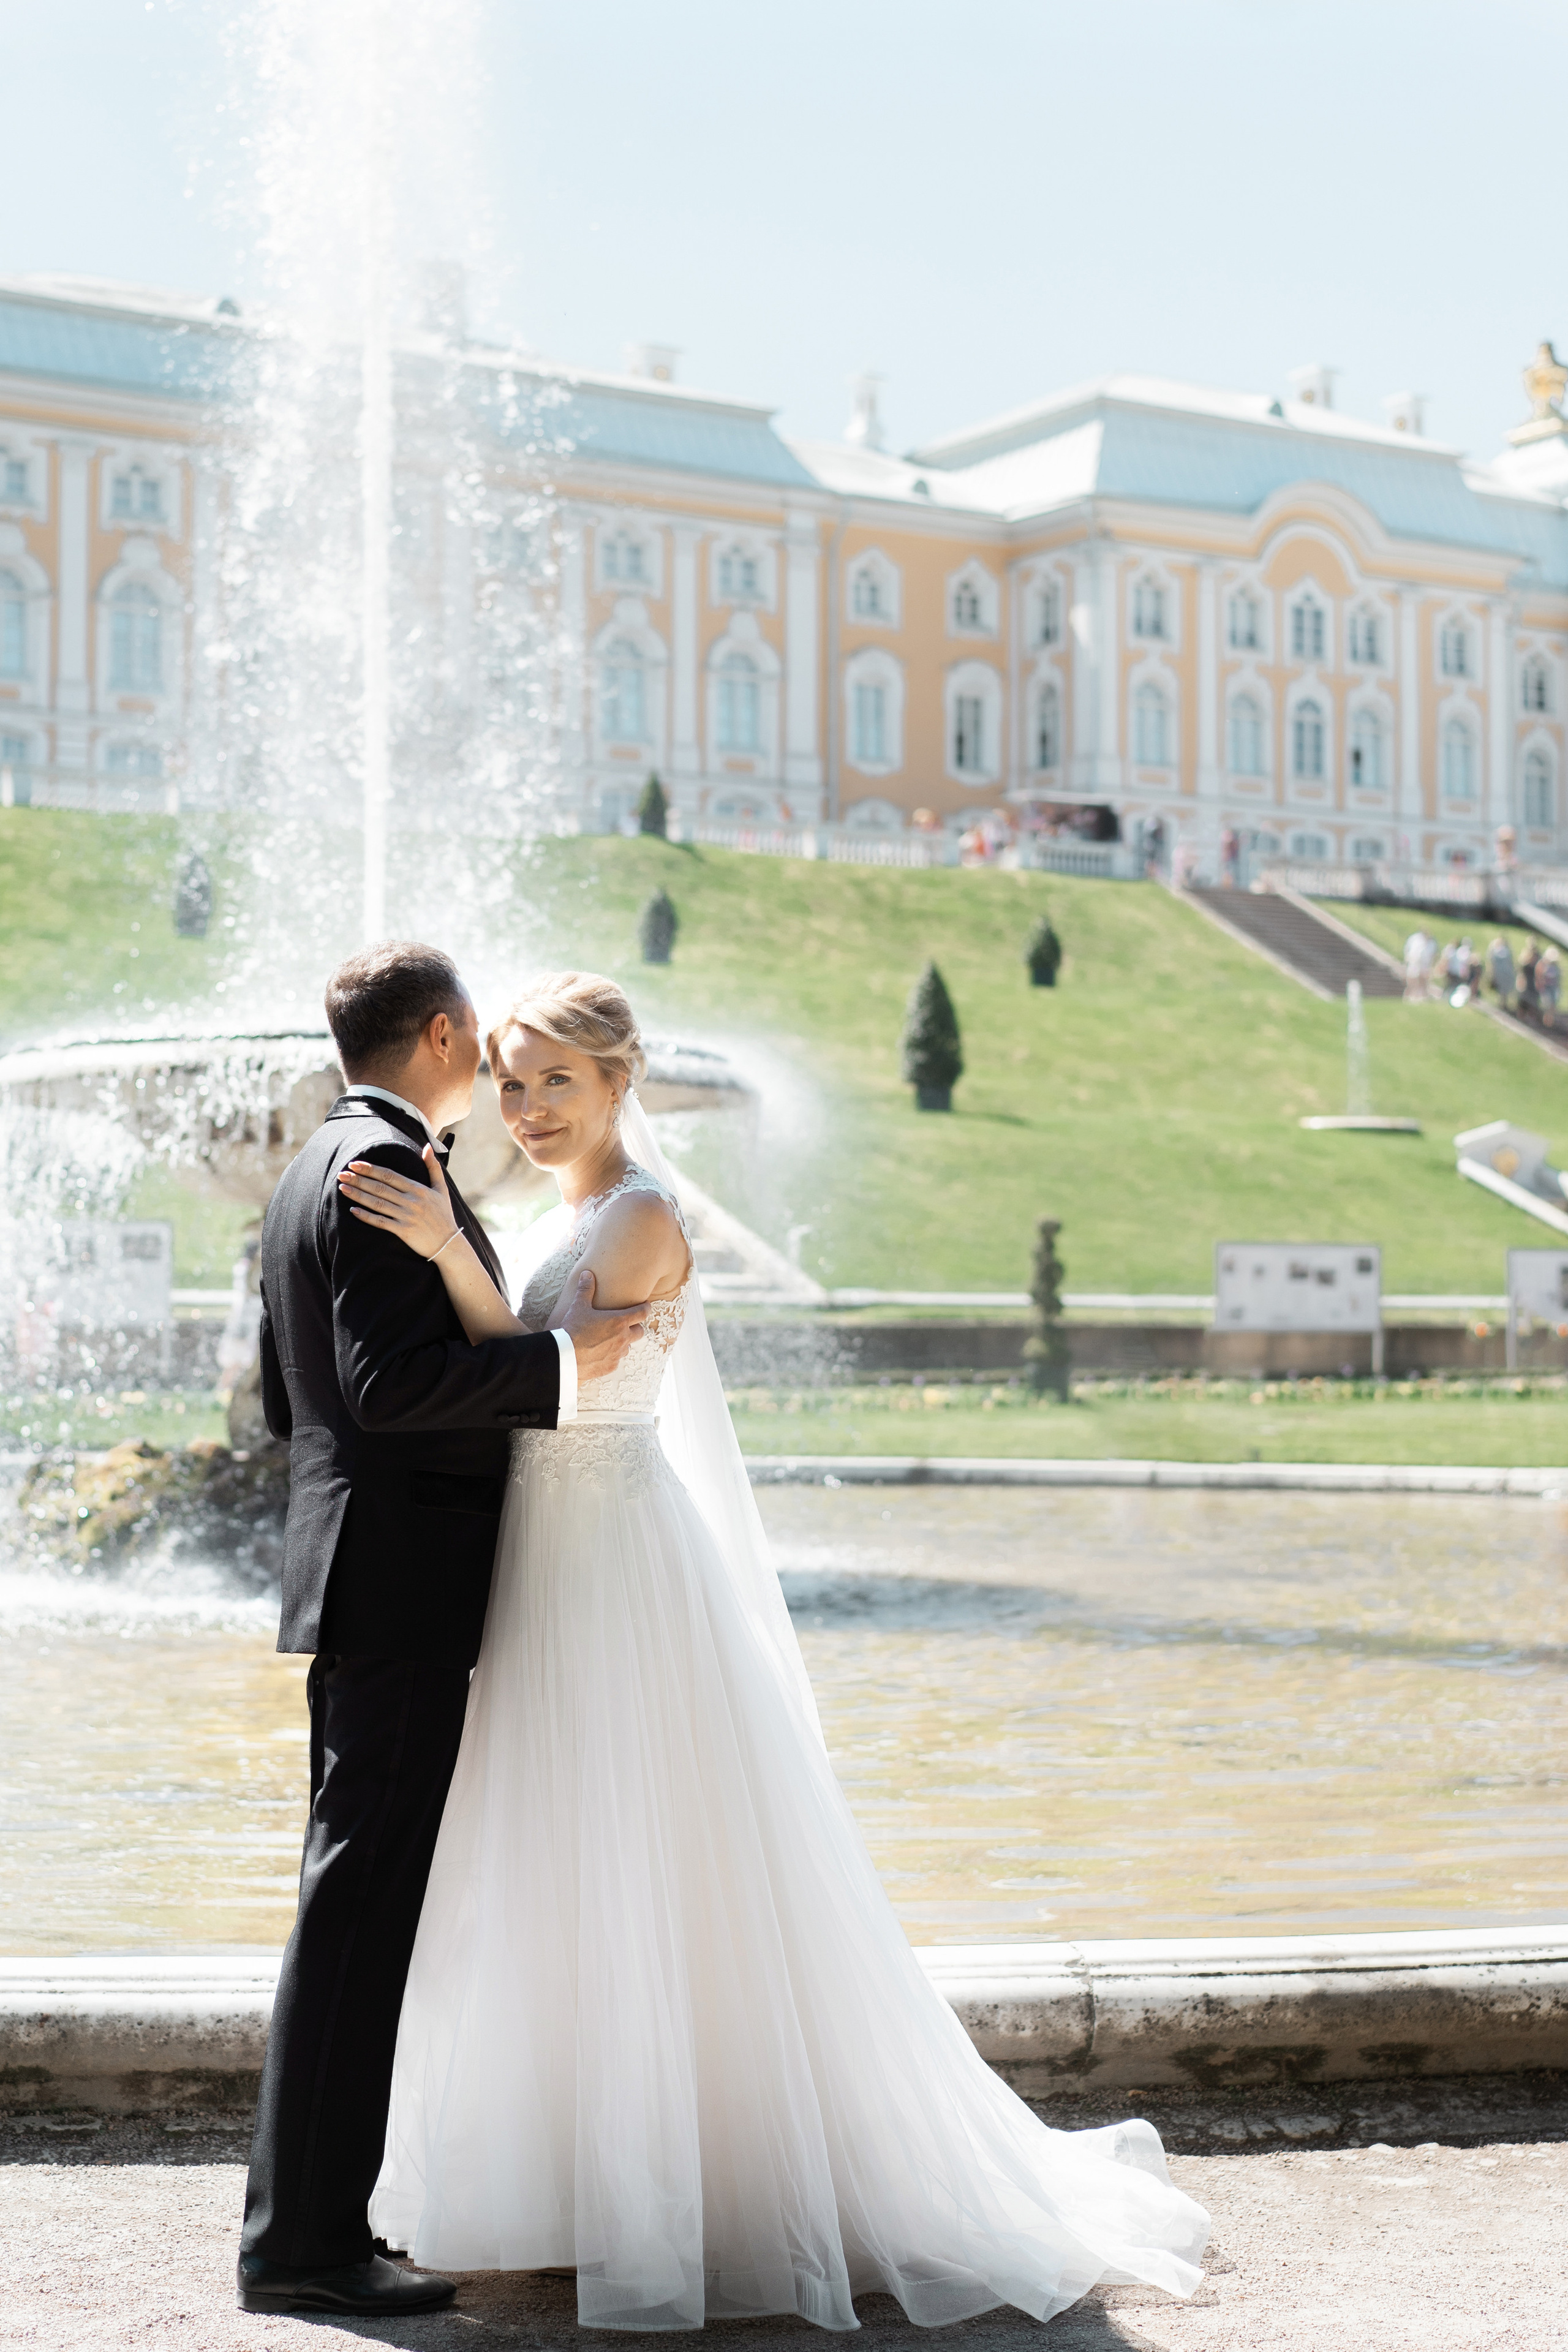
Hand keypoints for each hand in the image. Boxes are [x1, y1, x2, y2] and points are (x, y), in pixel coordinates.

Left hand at [337, 1146, 460, 1259]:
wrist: (449, 1244)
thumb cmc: (444, 1215)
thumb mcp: (441, 1189)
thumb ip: (433, 1167)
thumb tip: (427, 1147)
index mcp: (418, 1189)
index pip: (390, 1176)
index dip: (371, 1169)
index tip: (355, 1164)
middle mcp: (411, 1201)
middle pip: (380, 1188)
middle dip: (360, 1180)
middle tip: (342, 1173)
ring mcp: (406, 1216)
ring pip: (378, 1203)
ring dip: (359, 1195)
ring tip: (343, 1188)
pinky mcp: (403, 1231)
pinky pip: (381, 1222)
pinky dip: (367, 1216)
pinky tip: (353, 1210)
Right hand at [551, 1266, 649, 1378]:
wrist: (565, 1356)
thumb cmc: (573, 1329)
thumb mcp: (579, 1306)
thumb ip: (586, 1289)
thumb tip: (587, 1274)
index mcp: (619, 1321)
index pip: (642, 1313)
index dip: (646, 1308)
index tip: (646, 1306)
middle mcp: (623, 1338)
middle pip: (640, 1332)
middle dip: (635, 1327)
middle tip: (626, 1324)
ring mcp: (618, 1354)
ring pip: (628, 1347)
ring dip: (623, 1342)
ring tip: (611, 1339)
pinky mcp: (611, 1367)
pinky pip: (617, 1360)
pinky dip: (612, 1356)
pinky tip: (601, 1353)